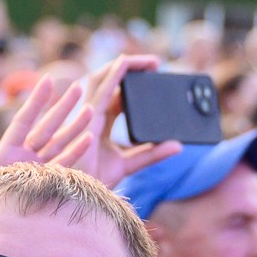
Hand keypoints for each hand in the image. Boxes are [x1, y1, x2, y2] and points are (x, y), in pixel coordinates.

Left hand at [0, 75, 92, 175]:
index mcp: (9, 148)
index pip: (25, 119)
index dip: (37, 100)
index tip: (49, 80)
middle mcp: (26, 155)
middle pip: (48, 125)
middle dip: (64, 107)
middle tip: (80, 87)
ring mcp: (40, 167)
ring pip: (61, 142)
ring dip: (76, 126)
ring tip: (90, 109)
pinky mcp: (49, 181)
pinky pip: (66, 163)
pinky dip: (77, 151)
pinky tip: (90, 138)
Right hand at [78, 55, 182, 187]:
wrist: (78, 195)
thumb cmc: (95, 181)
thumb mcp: (129, 164)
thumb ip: (152, 154)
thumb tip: (178, 146)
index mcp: (99, 123)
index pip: (115, 95)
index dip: (131, 82)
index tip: (153, 75)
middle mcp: (92, 115)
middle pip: (108, 82)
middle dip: (129, 68)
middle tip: (154, 63)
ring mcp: (87, 115)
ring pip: (101, 79)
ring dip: (122, 65)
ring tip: (146, 61)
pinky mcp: (87, 119)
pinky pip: (99, 91)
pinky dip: (112, 75)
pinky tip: (124, 63)